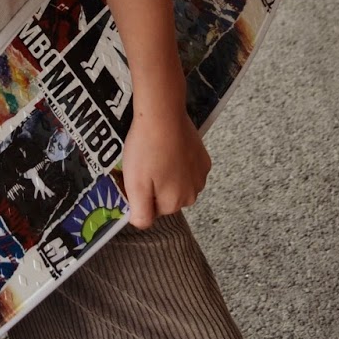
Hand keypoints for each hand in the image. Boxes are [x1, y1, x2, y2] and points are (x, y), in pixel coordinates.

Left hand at [120, 106, 210, 229]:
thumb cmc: (145, 149)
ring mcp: (201, 176)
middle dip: (155, 185)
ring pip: (178, 183)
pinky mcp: (204, 159)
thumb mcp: (134, 185)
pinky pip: (188, 168)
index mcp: (174, 204)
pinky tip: (170, 147)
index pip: (152, 209)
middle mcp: (192, 195)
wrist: (163, 115)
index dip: (140, 193)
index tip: (134, 175)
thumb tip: (141, 223)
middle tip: (144, 163)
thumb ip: (140, 213)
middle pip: (167, 197)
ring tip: (156, 153)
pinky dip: (179, 161)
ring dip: (168, 173)